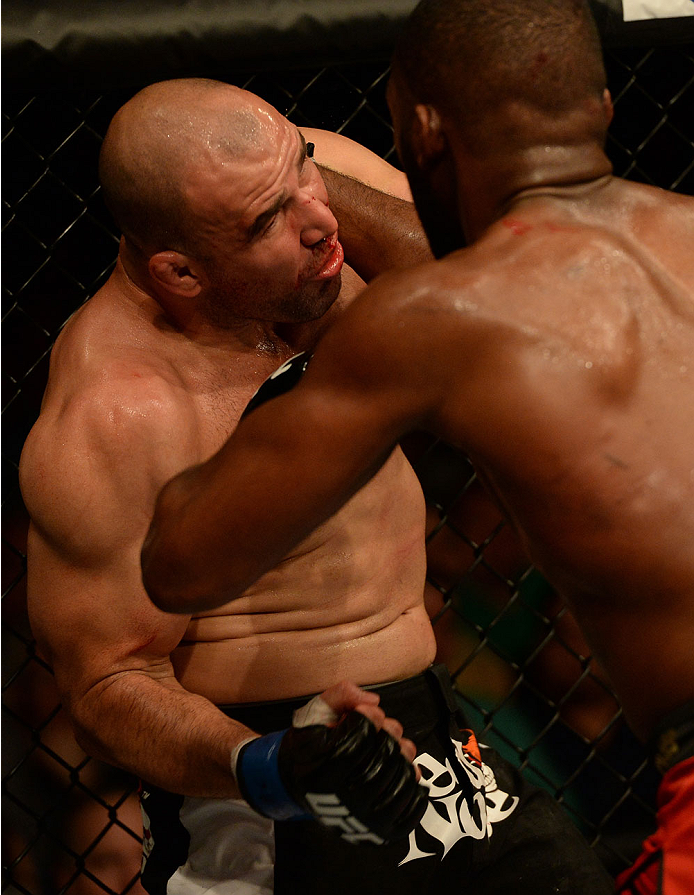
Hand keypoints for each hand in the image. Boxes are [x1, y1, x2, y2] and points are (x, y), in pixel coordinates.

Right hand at [235, 682, 426, 844]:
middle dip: (388, 732)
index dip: (368, 718)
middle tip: (382, 726)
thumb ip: (339, 696)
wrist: (300, 784)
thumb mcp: (313, 714)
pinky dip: (416, 785)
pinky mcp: (381, 829)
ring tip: (393, 745)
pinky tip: (406, 767)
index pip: (359, 739)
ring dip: (404, 754)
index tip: (366, 711)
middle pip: (383, 757)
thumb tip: (374, 701)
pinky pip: (412, 808)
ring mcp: (364, 817)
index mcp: (322, 769)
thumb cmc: (311, 745)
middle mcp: (343, 798)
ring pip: (401, 779)